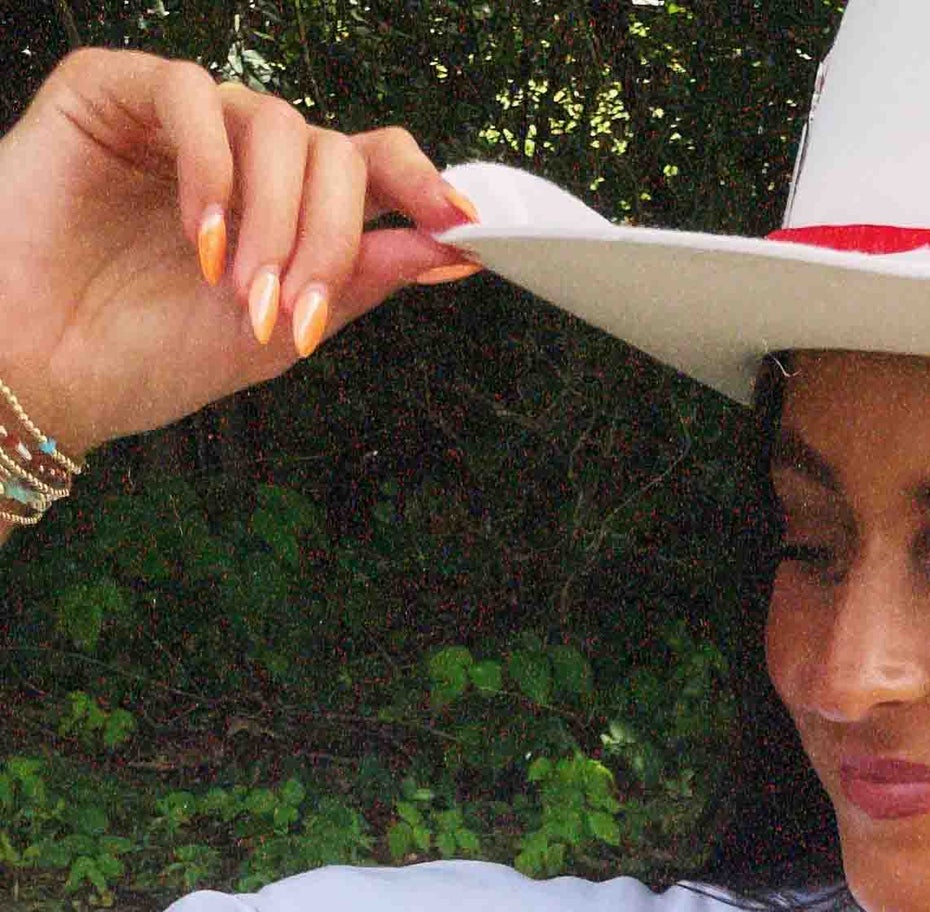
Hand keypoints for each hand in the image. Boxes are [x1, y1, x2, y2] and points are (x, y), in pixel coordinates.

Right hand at [0, 48, 478, 461]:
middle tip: (296, 309)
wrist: (43, 374)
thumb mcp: (274, 333)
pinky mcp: (112, 92)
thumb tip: (445, 248)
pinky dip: (210, 170)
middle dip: (330, 236)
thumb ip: (357, 283)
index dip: (419, 183)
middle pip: (330, 150)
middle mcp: (236, 155)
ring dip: (273, 217)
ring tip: (238, 290)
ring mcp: (177, 121)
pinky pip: (189, 94)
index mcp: (280, 206)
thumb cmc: (141, 358)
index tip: (460, 223)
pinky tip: (199, 238)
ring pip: (271, 122)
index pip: (366, 166)